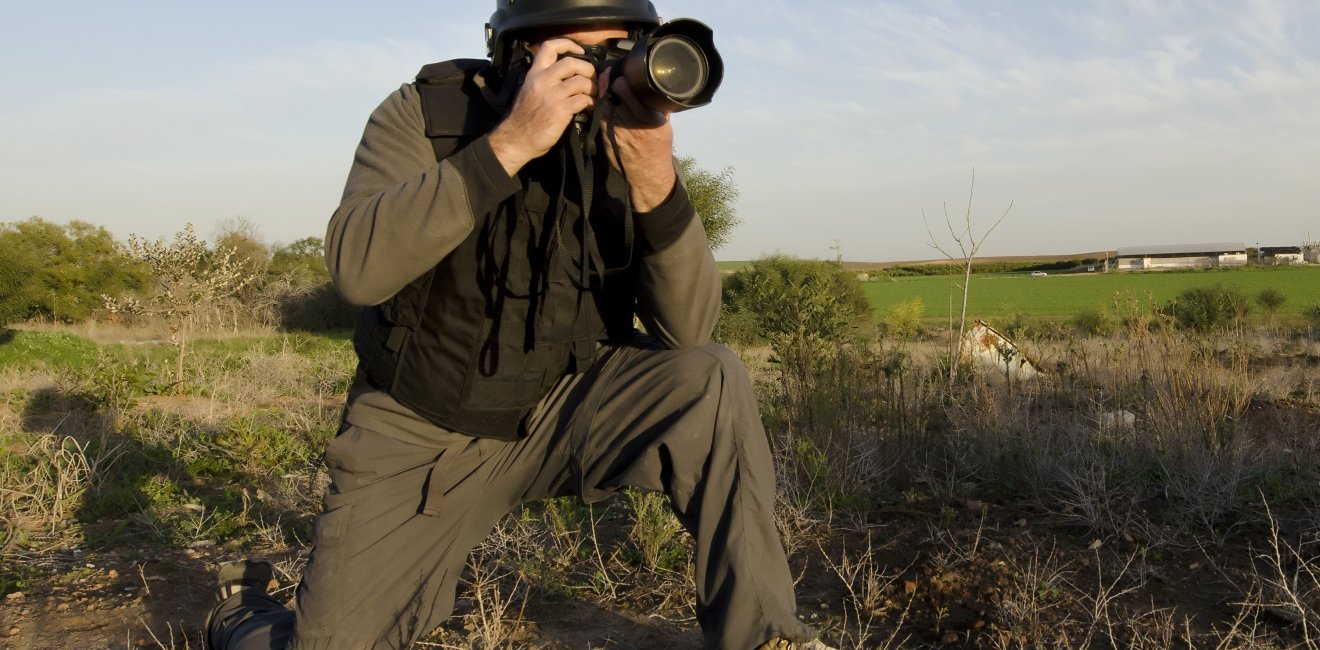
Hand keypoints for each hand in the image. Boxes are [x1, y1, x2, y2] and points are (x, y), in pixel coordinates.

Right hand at [489, 39, 596, 176]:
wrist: (516, 139)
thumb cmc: (524, 118)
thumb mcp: (529, 90)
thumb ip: (545, 80)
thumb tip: (567, 75)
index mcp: (534, 73)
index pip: (550, 47)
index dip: (568, 44)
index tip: (580, 51)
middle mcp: (543, 80)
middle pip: (571, 63)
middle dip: (587, 69)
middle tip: (592, 79)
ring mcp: (552, 94)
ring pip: (581, 81)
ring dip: (592, 88)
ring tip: (593, 96)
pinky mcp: (560, 110)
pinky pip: (583, 99)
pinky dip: (591, 103)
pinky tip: (589, 108)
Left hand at [599, 73, 676, 211]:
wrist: (648, 174)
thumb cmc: (658, 149)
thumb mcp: (665, 128)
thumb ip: (660, 109)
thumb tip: (658, 90)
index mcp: (651, 121)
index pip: (634, 96)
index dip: (624, 83)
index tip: (622, 75)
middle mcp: (634, 125)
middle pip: (617, 97)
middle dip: (612, 84)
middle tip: (610, 75)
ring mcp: (618, 132)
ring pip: (606, 106)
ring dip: (603, 93)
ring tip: (602, 82)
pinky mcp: (607, 138)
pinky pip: (600, 117)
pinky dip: (598, 106)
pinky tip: (598, 98)